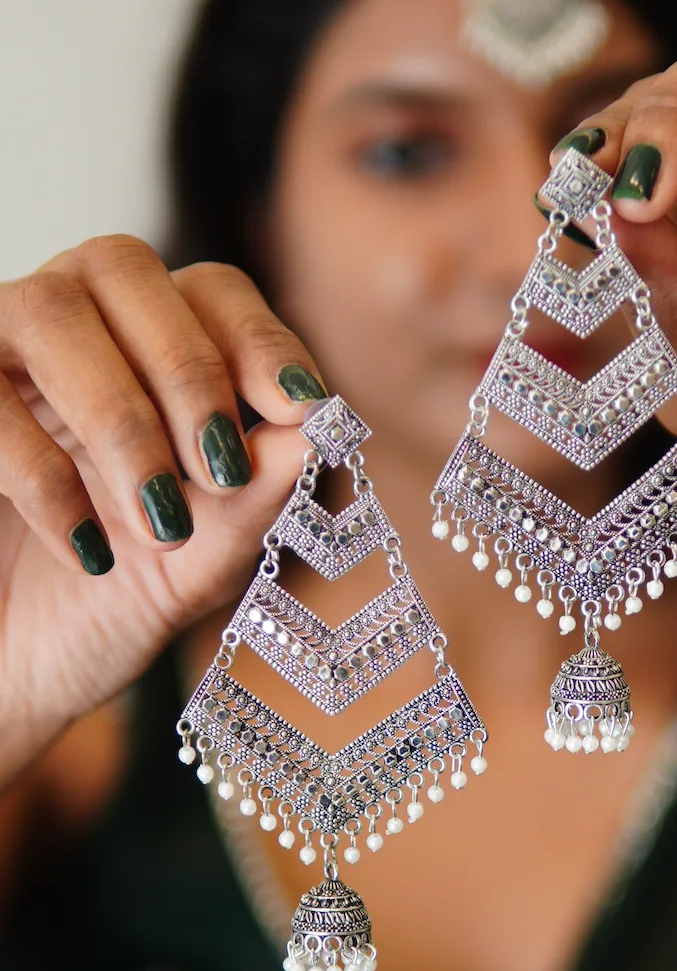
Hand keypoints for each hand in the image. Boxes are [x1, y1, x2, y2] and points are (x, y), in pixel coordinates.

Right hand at [0, 236, 327, 782]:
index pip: (212, 293)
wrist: (15, 675)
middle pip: (126, 266)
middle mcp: (74, 335)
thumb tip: (324, 423)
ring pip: (54, 312)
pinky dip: (45, 474)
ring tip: (160, 521)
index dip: (257, 337)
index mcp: (150, 359)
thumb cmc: (112, 608)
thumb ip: (262, 493)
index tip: (296, 404)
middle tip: (220, 469)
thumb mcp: (206, 559)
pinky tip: (89, 550)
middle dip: (189, 369)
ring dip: (123, 419)